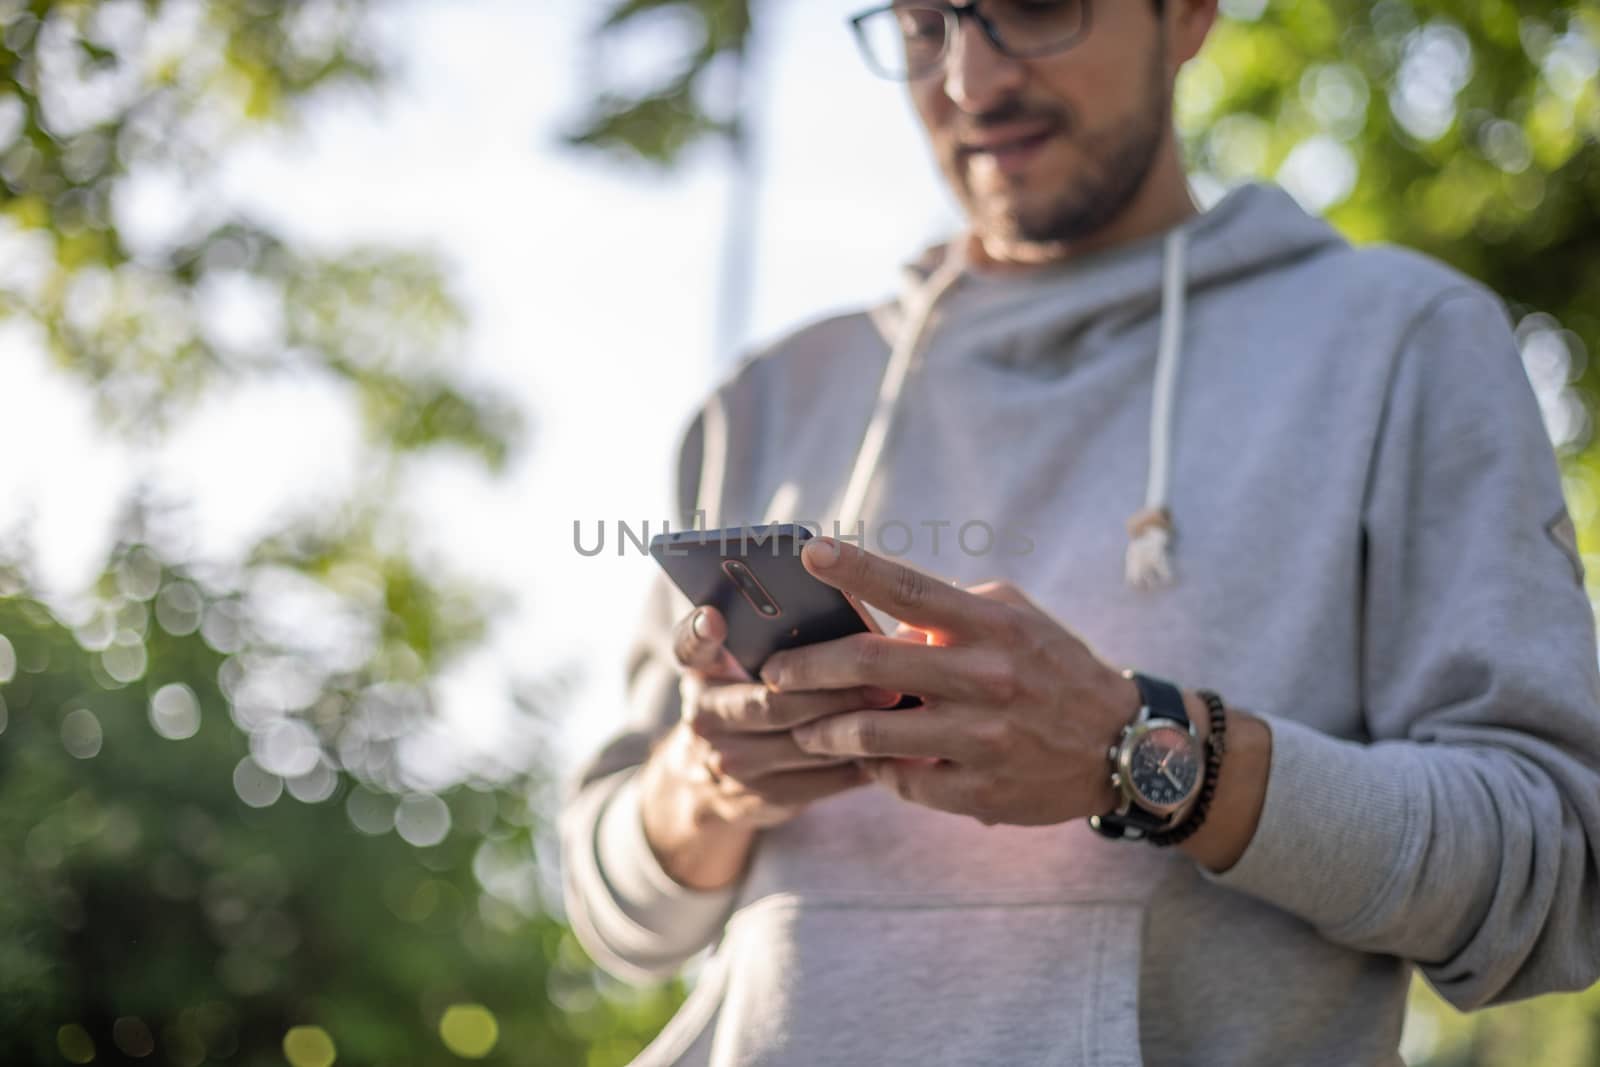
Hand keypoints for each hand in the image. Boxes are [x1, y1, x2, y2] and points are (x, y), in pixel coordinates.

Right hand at [649, 603, 902, 833]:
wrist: (705, 783)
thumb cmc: (746, 698)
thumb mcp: (738, 666)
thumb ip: (769, 637)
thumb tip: (845, 598)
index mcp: (701, 673)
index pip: (690, 646)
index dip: (700, 632)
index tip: (714, 616)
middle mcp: (704, 718)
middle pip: (772, 703)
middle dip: (834, 690)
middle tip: (886, 676)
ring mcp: (730, 764)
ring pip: (803, 744)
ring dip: (855, 725)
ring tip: (900, 706)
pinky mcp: (759, 799)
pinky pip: (819, 781)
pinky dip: (858, 762)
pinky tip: (892, 745)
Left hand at [764, 537, 1141, 827]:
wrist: (1120, 745)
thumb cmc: (1052, 668)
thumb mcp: (1014, 621)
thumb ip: (950, 613)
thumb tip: (880, 620)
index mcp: (992, 625)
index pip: (912, 589)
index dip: (856, 569)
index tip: (811, 552)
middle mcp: (987, 677)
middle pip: (871, 664)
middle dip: (807, 668)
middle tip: (774, 673)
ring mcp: (983, 737)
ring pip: (872, 732)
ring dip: (823, 729)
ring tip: (804, 726)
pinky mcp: (980, 790)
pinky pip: (901, 780)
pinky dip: (875, 769)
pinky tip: (868, 763)